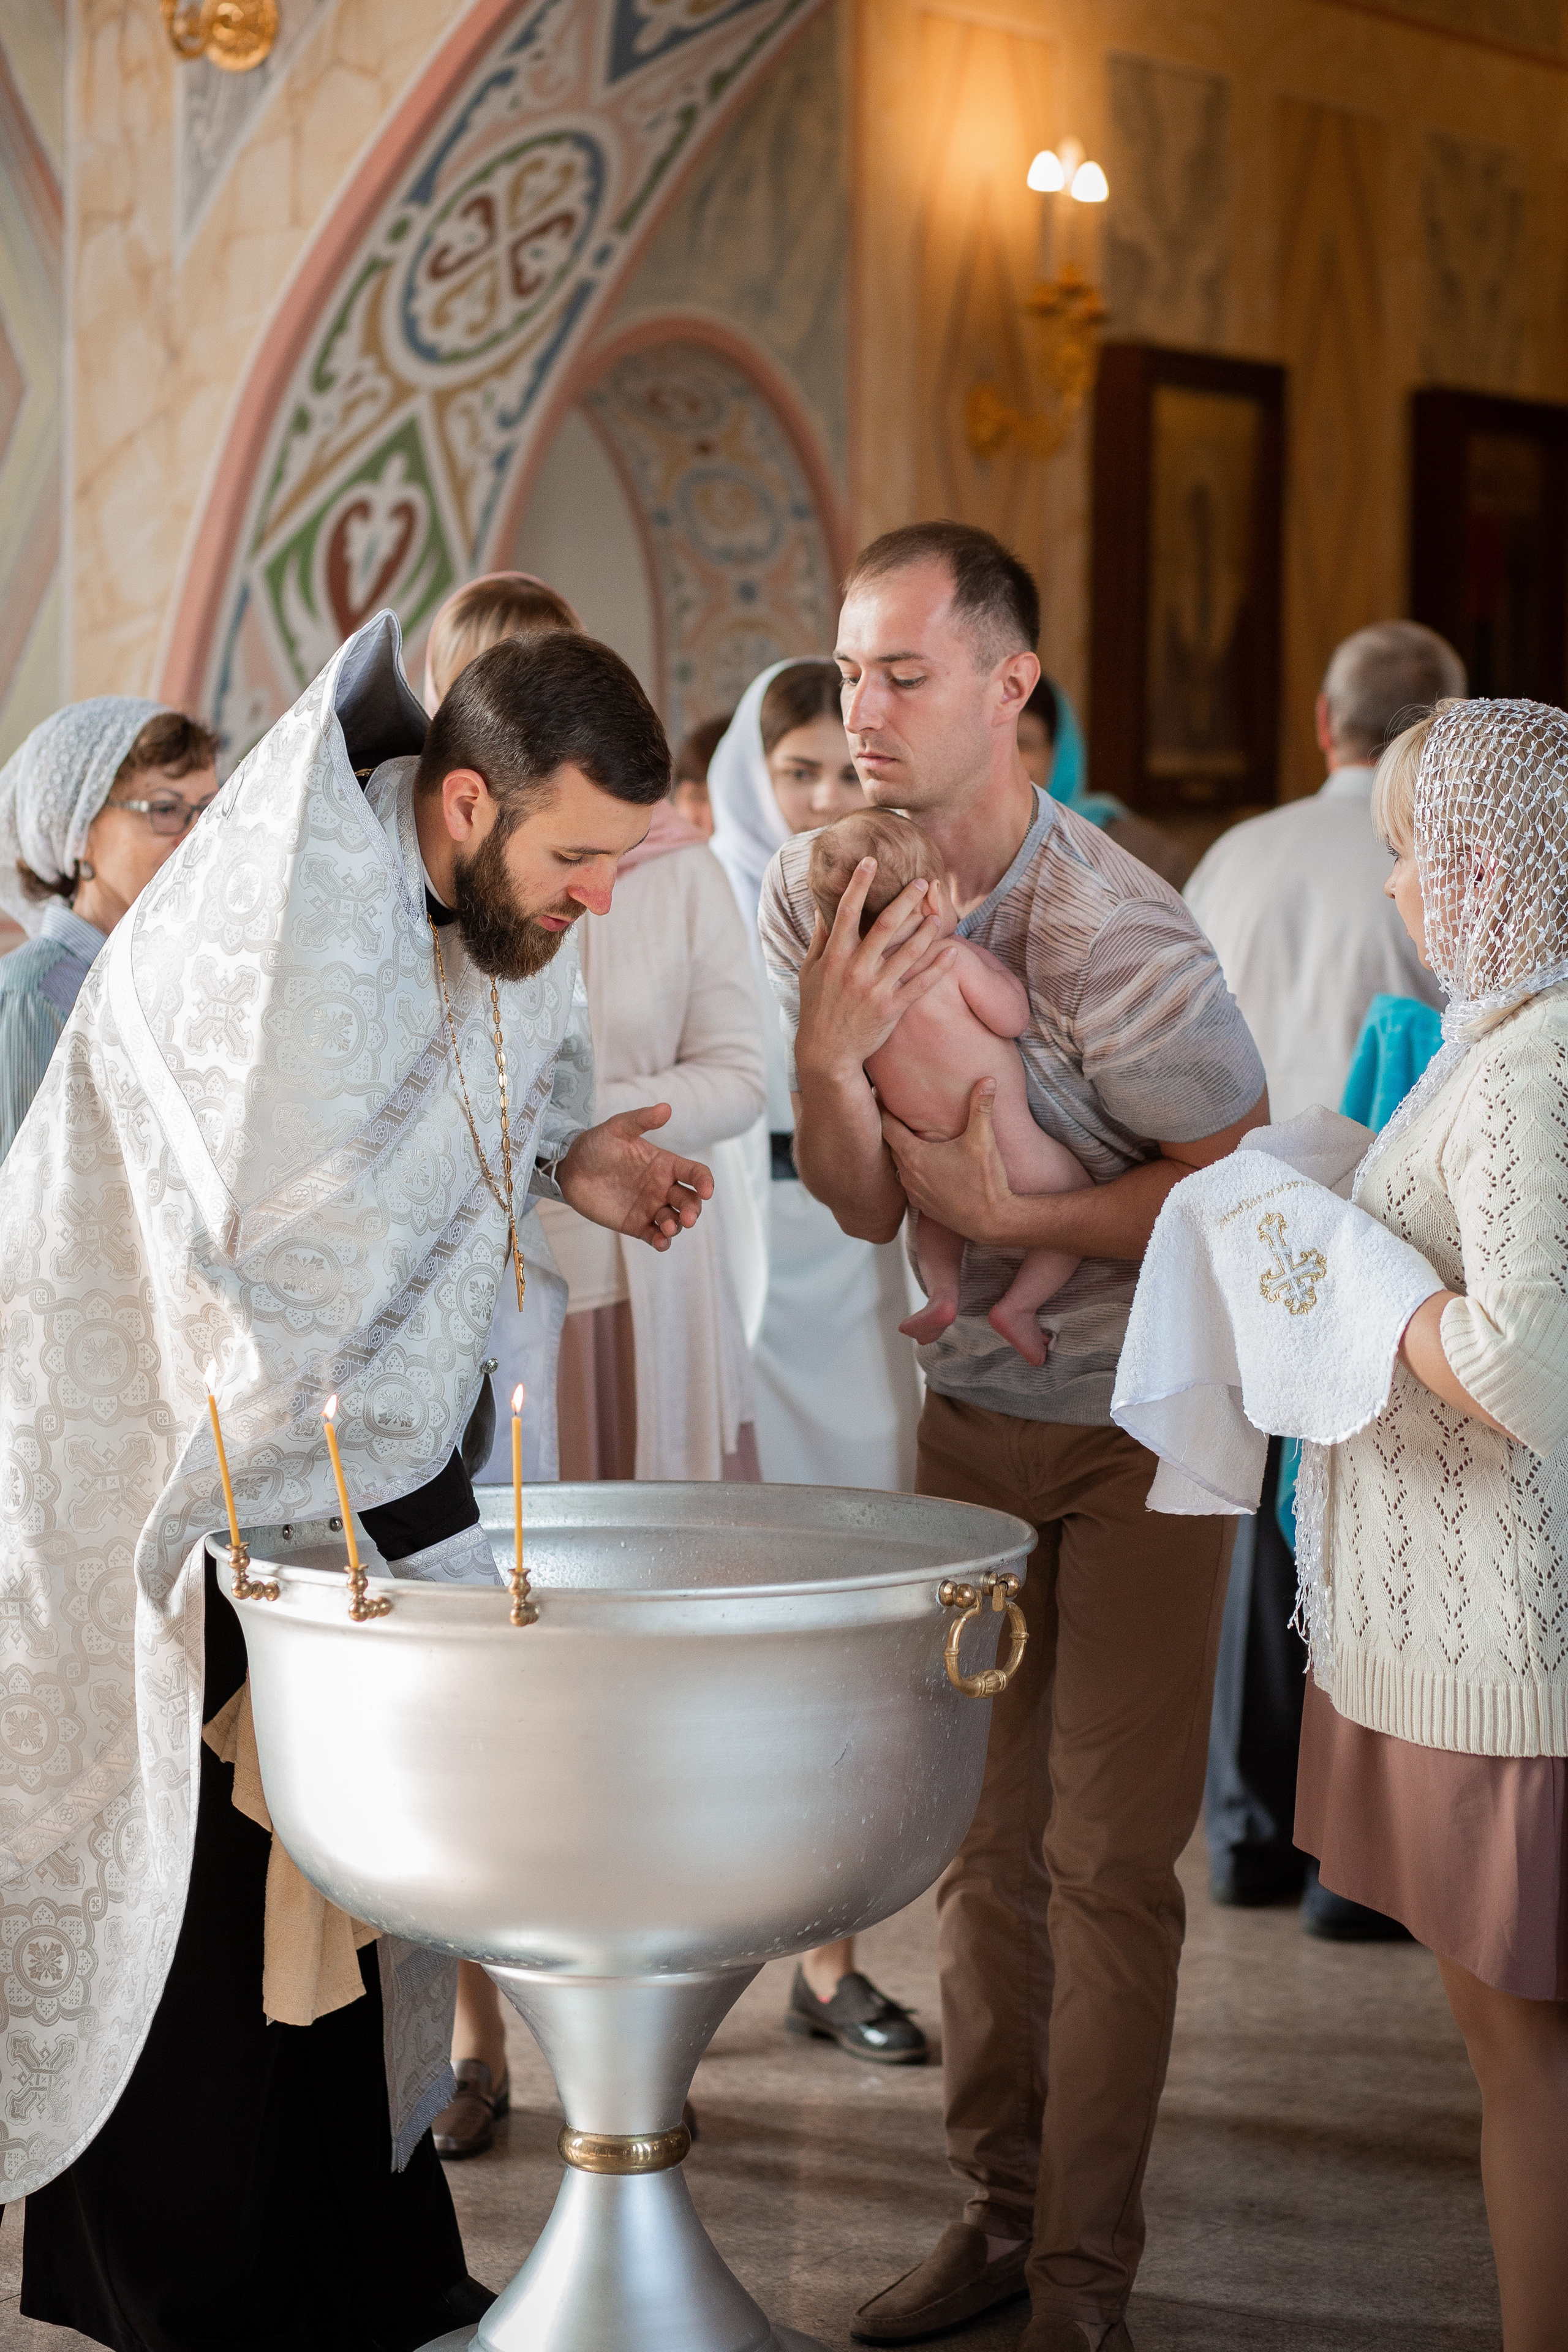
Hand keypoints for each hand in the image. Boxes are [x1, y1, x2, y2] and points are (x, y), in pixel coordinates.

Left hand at [557, 1105, 712, 1249]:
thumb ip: (641, 1119)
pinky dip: (662, 1242)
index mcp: (665, 1164)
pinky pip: (655, 1236)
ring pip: (675, 1221)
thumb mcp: (617, 1128)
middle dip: (693, 1210)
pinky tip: (661, 1242)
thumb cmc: (596, 1144)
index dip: (705, 1182)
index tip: (706, 1191)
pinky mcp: (636, 1224)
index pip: (695, 1174)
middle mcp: (662, 1187)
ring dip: (677, 1226)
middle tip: (687, 1218)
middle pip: (690, 1201)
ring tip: (667, 1227)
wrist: (570, 1168)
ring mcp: (650, 1207)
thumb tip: (666, 1108)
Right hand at [795, 861, 955, 1085]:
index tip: (870, 860)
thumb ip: (820, 939)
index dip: (859, 884)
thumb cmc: (817, 1008)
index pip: (846, 911)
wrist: (827, 1053)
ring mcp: (875, 989)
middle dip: (905, 900)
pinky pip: (920, 984)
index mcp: (835, 956)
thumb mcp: (810, 971)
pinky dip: (938, 967)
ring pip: (908, 952)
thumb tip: (822, 908)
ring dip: (927, 930)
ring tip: (940, 914)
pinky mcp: (891, 1008)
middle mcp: (856, 969)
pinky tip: (952, 951)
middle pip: (885, 926)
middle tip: (922, 881)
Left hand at [880, 1081, 1023, 1249]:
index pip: (887, 1128)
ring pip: (899, 1168)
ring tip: (905, 1139)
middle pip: (890, 1147)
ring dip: (900, 1154)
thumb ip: (981, 1108)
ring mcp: (915, 1194)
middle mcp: (909, 1176)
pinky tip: (922, 1168)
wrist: (992, 1222)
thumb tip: (988, 1080)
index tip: (877, 1097)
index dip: (881, 1111)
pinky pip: (910, 1185)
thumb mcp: (983, 1140)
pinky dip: (911, 1173)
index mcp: (916, 1157)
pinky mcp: (925, 1207)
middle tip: (888, 1113)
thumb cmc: (985, 1182)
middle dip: (889, 1130)